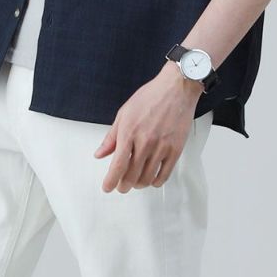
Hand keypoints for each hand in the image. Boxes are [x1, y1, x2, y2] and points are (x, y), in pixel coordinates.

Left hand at [93, 61, 202, 192]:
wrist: (176, 88)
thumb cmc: (151, 97)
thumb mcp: (124, 113)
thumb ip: (111, 137)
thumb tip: (100, 154)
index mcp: (129, 133)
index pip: (117, 166)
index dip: (111, 181)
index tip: (107, 187)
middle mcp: (145, 142)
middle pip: (131, 175)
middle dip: (123, 185)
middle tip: (121, 186)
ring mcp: (161, 147)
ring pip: (147, 178)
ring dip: (138, 184)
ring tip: (135, 182)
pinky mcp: (176, 149)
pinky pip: (165, 174)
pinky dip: (156, 181)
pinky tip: (152, 180)